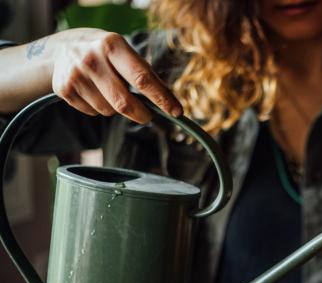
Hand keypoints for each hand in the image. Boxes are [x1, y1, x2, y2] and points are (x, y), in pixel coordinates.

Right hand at [50, 28, 181, 123]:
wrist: (64, 48)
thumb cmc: (108, 55)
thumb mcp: (127, 55)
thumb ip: (147, 76)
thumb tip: (170, 104)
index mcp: (112, 45)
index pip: (142, 78)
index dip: (162, 98)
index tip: (177, 112)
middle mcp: (91, 58)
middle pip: (124, 102)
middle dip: (142, 114)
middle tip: (148, 116)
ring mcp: (75, 74)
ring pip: (109, 110)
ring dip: (117, 109)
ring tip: (111, 92)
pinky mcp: (64, 89)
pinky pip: (93, 113)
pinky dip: (99, 109)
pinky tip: (95, 93)